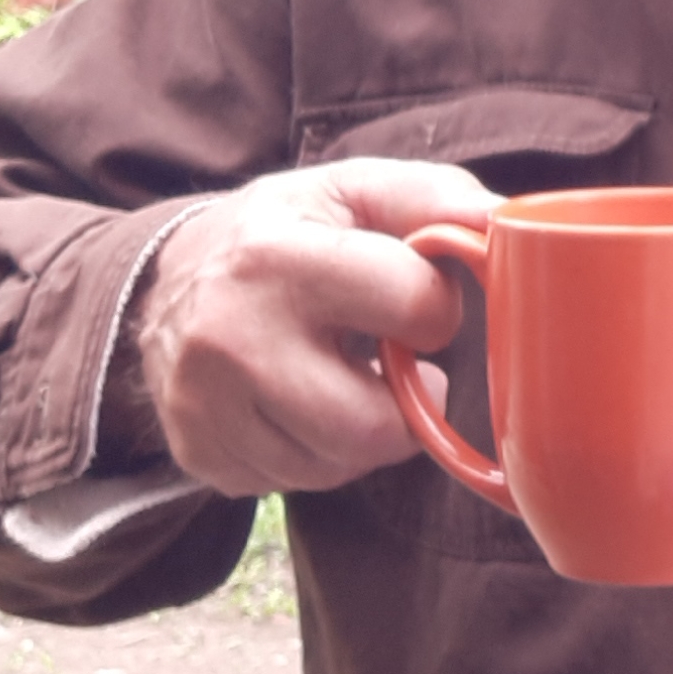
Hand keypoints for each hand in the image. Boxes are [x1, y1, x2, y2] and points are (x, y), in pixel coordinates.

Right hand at [135, 158, 499, 497]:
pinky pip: (293, 484)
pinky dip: (317, 452)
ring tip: (347, 375)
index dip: (434, 305)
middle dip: (408, 397)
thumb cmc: (287, 229)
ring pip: (338, 465)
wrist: (163, 278)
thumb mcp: (354, 189)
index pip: (413, 307)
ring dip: (365, 429)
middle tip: (397, 360)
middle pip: (374, 426)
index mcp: (278, 258)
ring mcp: (205, 406)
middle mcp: (232, 338)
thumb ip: (437, 198)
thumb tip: (509, 225)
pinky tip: (304, 402)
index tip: (412, 294)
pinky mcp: (199, 453)